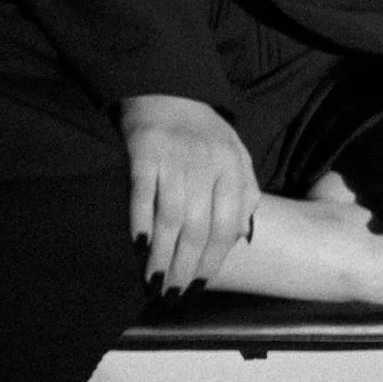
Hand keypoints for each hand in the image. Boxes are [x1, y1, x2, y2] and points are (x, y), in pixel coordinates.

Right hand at [120, 94, 261, 293]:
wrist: (170, 86)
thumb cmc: (204, 131)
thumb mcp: (236, 154)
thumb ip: (245, 191)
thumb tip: (244, 236)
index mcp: (233, 168)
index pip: (227, 226)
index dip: (213, 261)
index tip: (199, 286)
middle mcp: (207, 164)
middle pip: (199, 228)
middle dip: (185, 267)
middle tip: (173, 295)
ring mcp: (175, 157)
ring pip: (171, 218)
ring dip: (162, 256)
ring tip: (154, 283)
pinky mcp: (145, 150)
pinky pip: (143, 194)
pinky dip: (140, 223)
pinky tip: (138, 248)